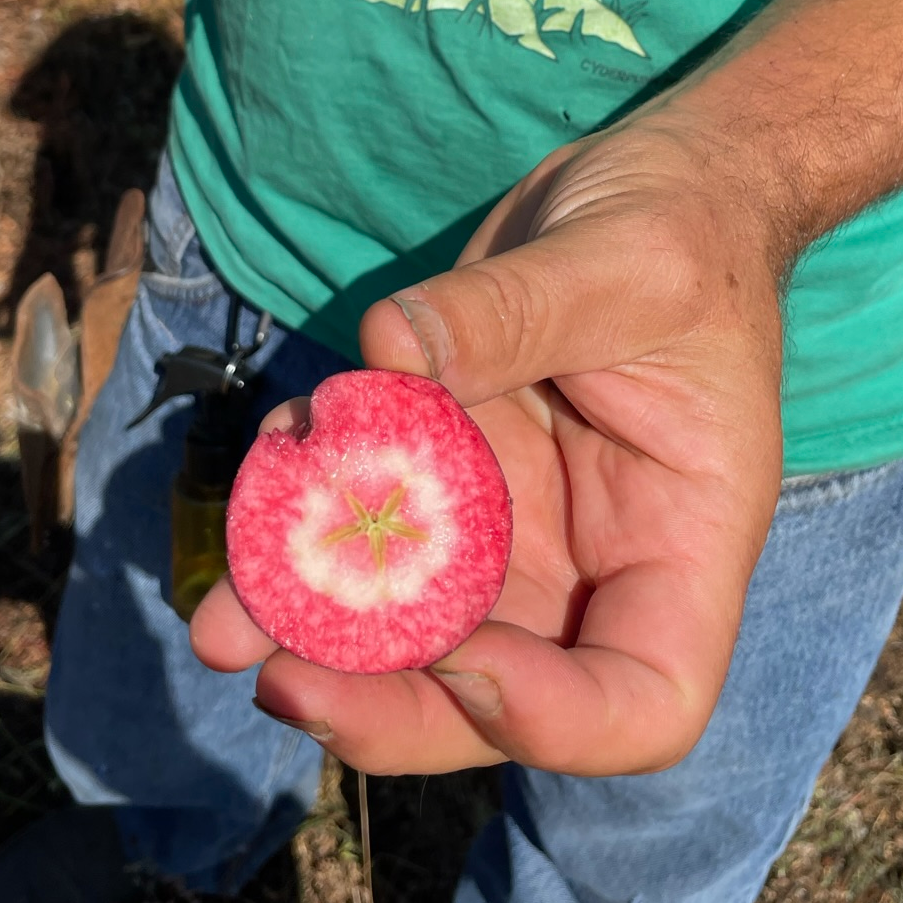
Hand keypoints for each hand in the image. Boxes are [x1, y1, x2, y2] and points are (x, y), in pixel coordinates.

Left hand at [191, 112, 785, 775]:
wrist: (656, 186)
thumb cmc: (684, 229)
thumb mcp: (624, 264)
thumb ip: (514, 312)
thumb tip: (386, 352)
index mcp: (684, 544)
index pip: (644, 701)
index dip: (548, 716)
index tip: (458, 652)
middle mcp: (596, 566)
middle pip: (496, 698)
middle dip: (384, 705)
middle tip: (280, 677)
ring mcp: (512, 530)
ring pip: (409, 633)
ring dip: (310, 632)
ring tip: (217, 620)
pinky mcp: (446, 479)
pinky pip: (366, 527)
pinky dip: (302, 521)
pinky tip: (263, 473)